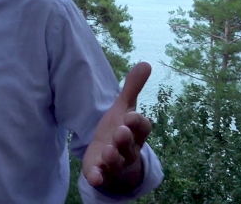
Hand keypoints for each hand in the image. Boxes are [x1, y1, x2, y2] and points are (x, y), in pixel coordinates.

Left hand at [82, 62, 152, 194]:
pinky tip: (94, 176)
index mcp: (136, 132)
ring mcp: (115, 163)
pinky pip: (102, 177)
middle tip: (120, 131)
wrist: (112, 160)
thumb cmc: (120, 130)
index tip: (131, 115)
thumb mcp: (124, 108)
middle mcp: (129, 149)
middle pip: (130, 145)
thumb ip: (132, 88)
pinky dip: (98, 177)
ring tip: (108, 151)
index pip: (142, 128)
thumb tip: (146, 63)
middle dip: (125, 139)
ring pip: (117, 162)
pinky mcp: (101, 173)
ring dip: (113, 157)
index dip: (138, 122)